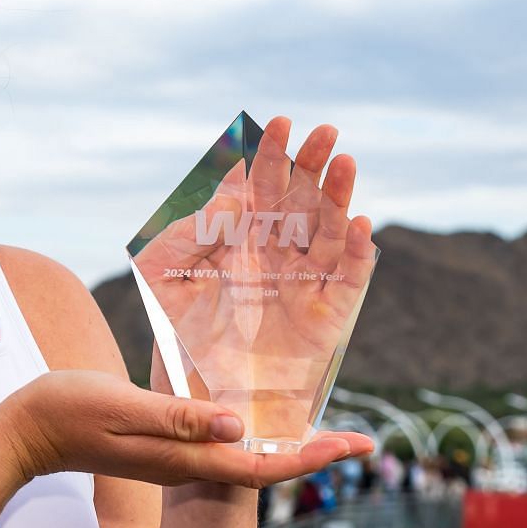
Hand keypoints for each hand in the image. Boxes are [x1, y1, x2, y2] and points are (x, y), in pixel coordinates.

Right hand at [0, 369, 373, 488]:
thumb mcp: (124, 408)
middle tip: (358, 439)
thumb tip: (238, 426)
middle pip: (264, 463)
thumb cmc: (67, 414)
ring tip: (321, 420)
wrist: (23, 435)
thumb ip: (178, 418)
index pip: (262, 466)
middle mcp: (187, 463)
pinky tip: (255, 407)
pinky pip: (218, 440)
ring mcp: (175, 458)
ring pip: (244, 453)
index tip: (356, 447)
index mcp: (185, 458)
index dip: (312, 457)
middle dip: (312, 451)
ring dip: (284, 441)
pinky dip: (249, 426)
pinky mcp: (162, 445)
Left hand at [132, 117, 376, 438]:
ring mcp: (306, 285)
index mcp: (242, 240)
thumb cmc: (177, 340)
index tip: (277, 123)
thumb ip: (188, 234)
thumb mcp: (165, 279)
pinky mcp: (328, 319)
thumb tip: (230, 197)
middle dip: (314, 164)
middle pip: (303, 200)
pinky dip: (359, 256)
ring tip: (345, 163)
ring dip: (340, 198)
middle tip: (325, 132)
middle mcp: (278, 256)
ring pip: (331, 232)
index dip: (270, 156)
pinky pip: (349, 282)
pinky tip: (361, 227)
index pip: (261, 188)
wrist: (198, 404)